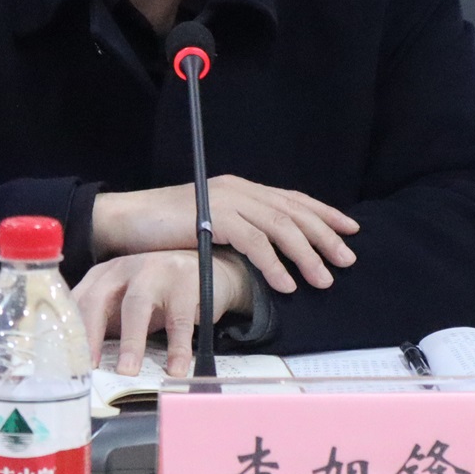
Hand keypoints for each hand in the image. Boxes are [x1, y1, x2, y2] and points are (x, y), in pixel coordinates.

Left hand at [74, 249, 250, 377]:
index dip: (72, 332)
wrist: (209, 269)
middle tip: (90, 368)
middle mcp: (126, 268)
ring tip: (128, 372)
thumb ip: (108, 323)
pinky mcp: (187, 283)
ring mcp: (157, 271)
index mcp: (105, 275)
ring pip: (137, 306)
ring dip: (131, 342)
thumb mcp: (127, 301)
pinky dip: (177, 348)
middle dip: (92, 334)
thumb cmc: (159, 293)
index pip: (80, 301)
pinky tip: (176, 369)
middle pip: (100, 299)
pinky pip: (179, 320)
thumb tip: (88, 367)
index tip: (69, 362)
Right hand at [91, 175, 358, 292]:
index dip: (323, 213)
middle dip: (325, 236)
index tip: (350, 229)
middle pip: (293, 212)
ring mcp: (227, 202)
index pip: (291, 199)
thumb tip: (270, 253)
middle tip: (347, 260)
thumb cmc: (162, 230)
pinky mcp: (214, 218)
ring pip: (280, 227)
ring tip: (323, 280)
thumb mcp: (208, 225)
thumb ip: (237, 231)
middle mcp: (239, 190)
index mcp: (240, 189)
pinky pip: (254, 243)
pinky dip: (274, 265)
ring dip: (306, 256)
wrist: (124, 220)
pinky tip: (286, 284)